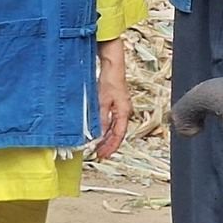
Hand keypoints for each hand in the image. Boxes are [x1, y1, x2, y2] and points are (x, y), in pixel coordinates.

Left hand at [94, 42, 130, 159]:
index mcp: (124, 112)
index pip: (119, 134)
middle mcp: (124, 112)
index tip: (103, 154)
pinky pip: (111, 122)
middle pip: (117, 133)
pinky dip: (105, 129)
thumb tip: (99, 133)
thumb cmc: (110, 81)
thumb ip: (101, 118)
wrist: (113, 67)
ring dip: (107, 138)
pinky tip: (99, 133)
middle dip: (109, 145)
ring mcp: (120, 109)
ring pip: (114, 129)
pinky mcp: (115, 105)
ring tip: (98, 147)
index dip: (111, 146)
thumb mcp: (102, 101)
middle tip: (99, 155)